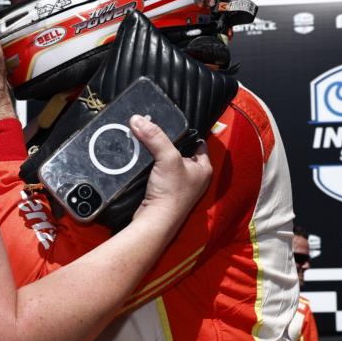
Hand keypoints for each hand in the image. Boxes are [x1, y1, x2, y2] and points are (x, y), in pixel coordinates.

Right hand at [128, 115, 210, 229]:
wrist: (155, 221)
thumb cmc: (171, 193)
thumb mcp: (167, 158)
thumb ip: (154, 136)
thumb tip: (138, 118)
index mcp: (204, 168)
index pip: (198, 142)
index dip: (186, 132)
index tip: (171, 122)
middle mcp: (194, 177)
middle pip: (180, 151)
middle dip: (167, 142)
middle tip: (153, 129)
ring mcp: (179, 185)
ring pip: (167, 161)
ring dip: (156, 153)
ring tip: (144, 140)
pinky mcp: (164, 191)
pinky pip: (157, 172)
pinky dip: (149, 165)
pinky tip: (140, 157)